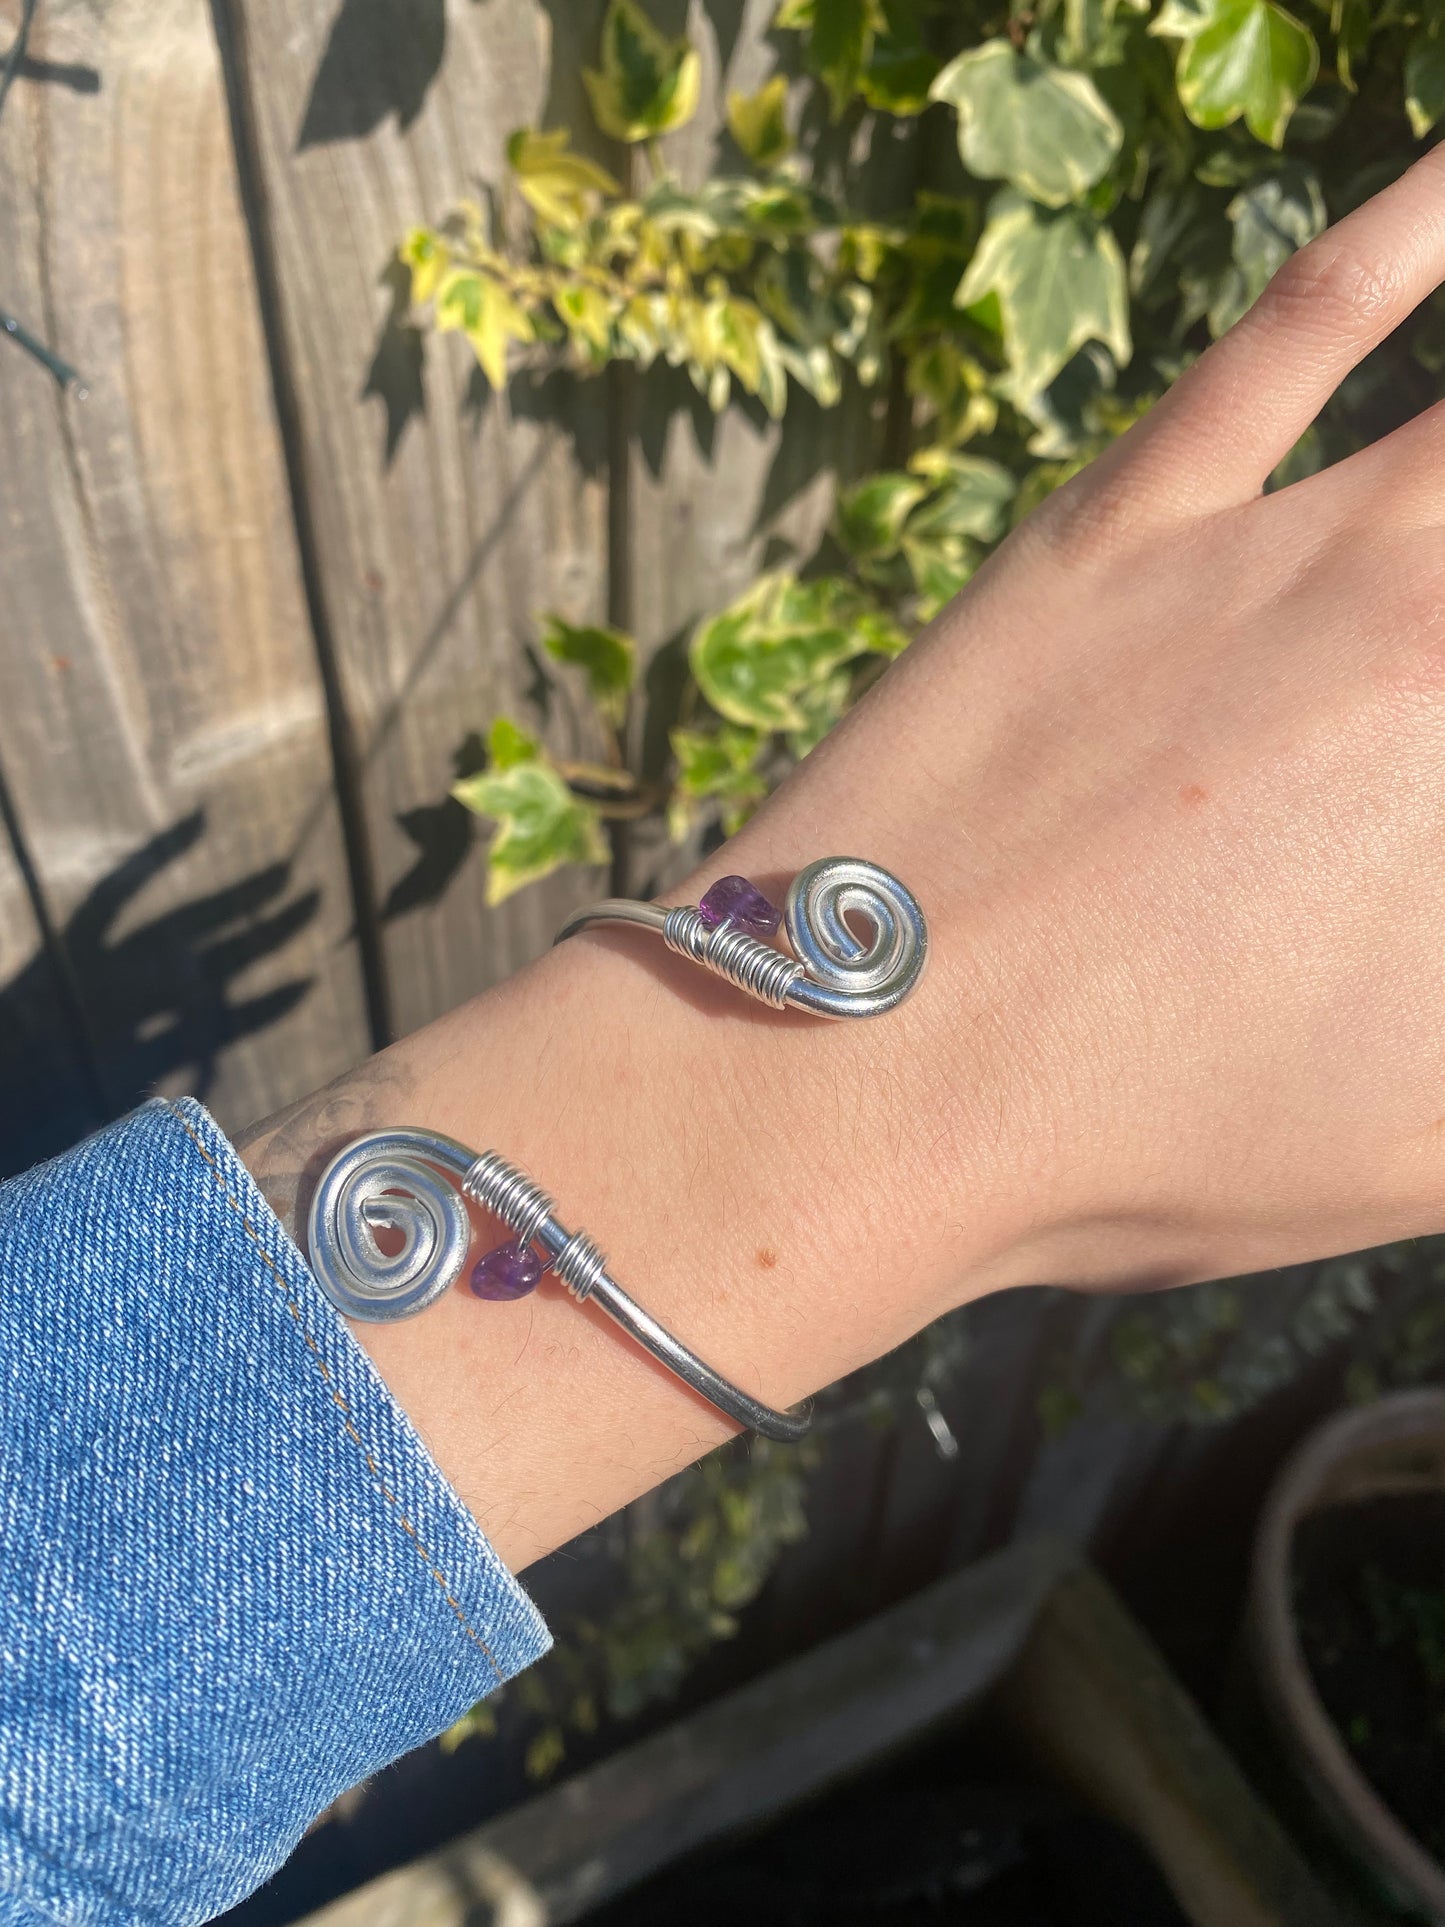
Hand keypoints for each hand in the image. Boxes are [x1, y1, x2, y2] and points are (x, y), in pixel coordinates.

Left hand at [242, 148, 1444, 1564]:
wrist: (855, 1078)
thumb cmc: (1136, 1134)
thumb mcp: (1421, 1135)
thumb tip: (1443, 883)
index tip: (1439, 808)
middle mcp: (1404, 613)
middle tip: (1436, 677)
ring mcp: (1260, 546)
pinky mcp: (1116, 522)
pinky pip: (1284, 338)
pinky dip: (1392, 246)